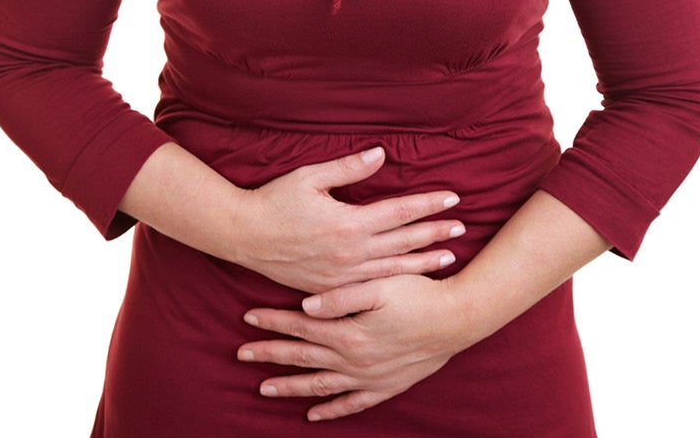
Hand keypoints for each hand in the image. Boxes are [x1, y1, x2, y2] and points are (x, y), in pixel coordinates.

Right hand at [229, 147, 464, 292]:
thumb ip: (348, 168)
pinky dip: (394, 283)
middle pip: (404, 242)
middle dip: (436, 233)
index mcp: (349, 222)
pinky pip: (370, 287)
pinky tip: (409, 281)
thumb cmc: (273, 201)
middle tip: (462, 227)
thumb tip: (381, 154)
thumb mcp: (309, 178)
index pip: (401, 211)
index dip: (429, 204)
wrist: (242, 236)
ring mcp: (342, 274)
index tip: (454, 198)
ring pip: (393, 269)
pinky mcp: (330, 287)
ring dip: (422, 263)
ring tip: (447, 258)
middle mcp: (351, 252)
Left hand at [237, 275, 485, 420]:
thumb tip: (306, 305)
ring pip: (320, 384)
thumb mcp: (381, 285)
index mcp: (349, 332)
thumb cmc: (420, 294)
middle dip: (270, 354)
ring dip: (291, 386)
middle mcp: (354, 360)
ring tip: (264, 388)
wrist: (458, 319)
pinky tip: (314, 415)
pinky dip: (332, 409)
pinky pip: (352, 403)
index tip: (247, 316)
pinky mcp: (386, 386)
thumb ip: (342, 296)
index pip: (300, 325)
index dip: (273, 320)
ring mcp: (369, 377)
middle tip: (241, 354)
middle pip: (302, 357)